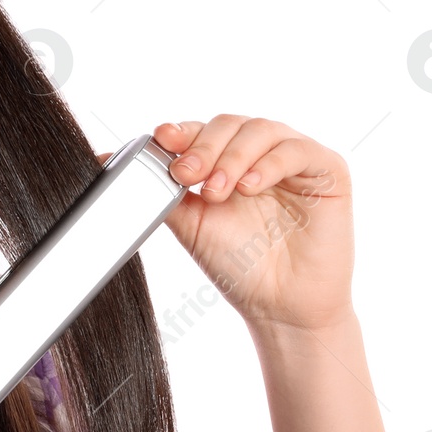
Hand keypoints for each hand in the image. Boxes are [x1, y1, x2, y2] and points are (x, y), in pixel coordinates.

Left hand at [97, 115, 353, 332]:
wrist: (279, 307)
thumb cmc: (237, 266)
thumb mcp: (189, 224)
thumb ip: (158, 191)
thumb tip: (103, 162)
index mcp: (227, 160)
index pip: (202, 130)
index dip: (182, 131)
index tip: (161, 139)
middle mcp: (260, 154)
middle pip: (230, 124)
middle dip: (204, 146)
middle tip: (187, 175)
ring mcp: (295, 160)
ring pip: (261, 130)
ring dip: (233, 156)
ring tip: (217, 190)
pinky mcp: (328, 171)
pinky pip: (299, 150)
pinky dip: (269, 163)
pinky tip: (249, 186)